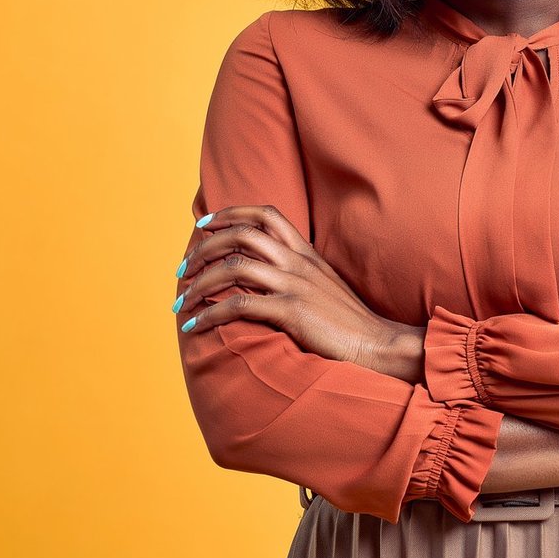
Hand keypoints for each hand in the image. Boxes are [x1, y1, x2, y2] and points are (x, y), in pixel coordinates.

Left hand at [173, 205, 423, 380]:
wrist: (377, 344)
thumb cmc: (349, 322)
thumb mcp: (324, 286)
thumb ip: (299, 273)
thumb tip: (265, 274)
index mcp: (306, 253)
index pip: (266, 214)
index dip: (230, 213)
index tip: (204, 224)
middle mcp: (298, 262)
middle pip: (241, 235)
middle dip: (204, 248)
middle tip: (183, 270)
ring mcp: (295, 285)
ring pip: (233, 267)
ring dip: (199, 283)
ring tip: (181, 302)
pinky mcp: (291, 312)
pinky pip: (238, 306)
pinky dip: (210, 314)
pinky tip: (195, 327)